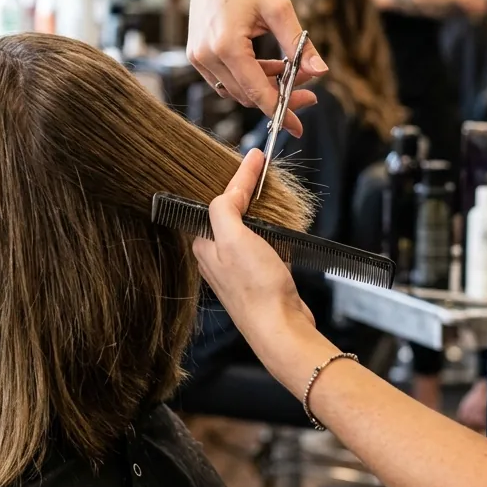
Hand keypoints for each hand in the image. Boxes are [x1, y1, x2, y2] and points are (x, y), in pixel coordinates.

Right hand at [187, 0, 326, 134]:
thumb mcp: (281, 9)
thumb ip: (300, 44)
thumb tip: (321, 72)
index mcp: (227, 45)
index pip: (257, 92)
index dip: (281, 112)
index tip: (299, 128)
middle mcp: (207, 55)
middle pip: (247, 95)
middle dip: (279, 96)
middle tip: (308, 86)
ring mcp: (198, 57)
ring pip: (236, 91)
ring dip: (264, 87)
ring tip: (288, 68)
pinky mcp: (196, 55)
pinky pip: (225, 81)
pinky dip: (248, 79)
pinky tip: (269, 65)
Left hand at [193, 150, 329, 393]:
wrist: (281, 328)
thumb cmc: (256, 288)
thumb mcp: (234, 239)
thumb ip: (224, 210)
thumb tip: (229, 189)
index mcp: (204, 246)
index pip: (218, 201)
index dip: (237, 179)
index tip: (255, 158)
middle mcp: (217, 257)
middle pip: (228, 214)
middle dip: (244, 191)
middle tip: (258, 168)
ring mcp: (237, 269)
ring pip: (245, 229)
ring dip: (257, 211)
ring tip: (266, 188)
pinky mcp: (258, 278)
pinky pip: (261, 245)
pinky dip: (269, 231)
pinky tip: (278, 227)